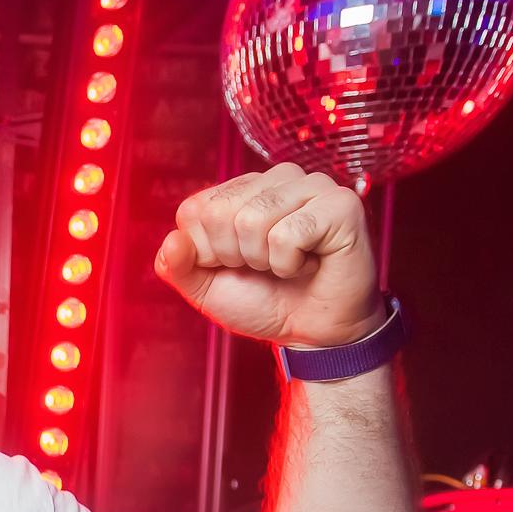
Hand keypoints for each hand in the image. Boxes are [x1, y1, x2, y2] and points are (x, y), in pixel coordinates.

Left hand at [152, 163, 383, 348]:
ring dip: (264, 260)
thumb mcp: (206, 289)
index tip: (237, 264)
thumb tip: (173, 241)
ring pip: (252, 219)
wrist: (312, 332)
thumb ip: (177, 266)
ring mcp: (312, 185)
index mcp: (242, 189)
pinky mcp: (340, 204)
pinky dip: (291, 264)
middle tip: (266, 267)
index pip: (194, 210)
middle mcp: (277, 179)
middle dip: (236, 256)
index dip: (208, 253)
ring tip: (287, 264)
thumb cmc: (266, 303)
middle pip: (220, 213)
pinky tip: (309, 263)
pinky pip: (288, 233)